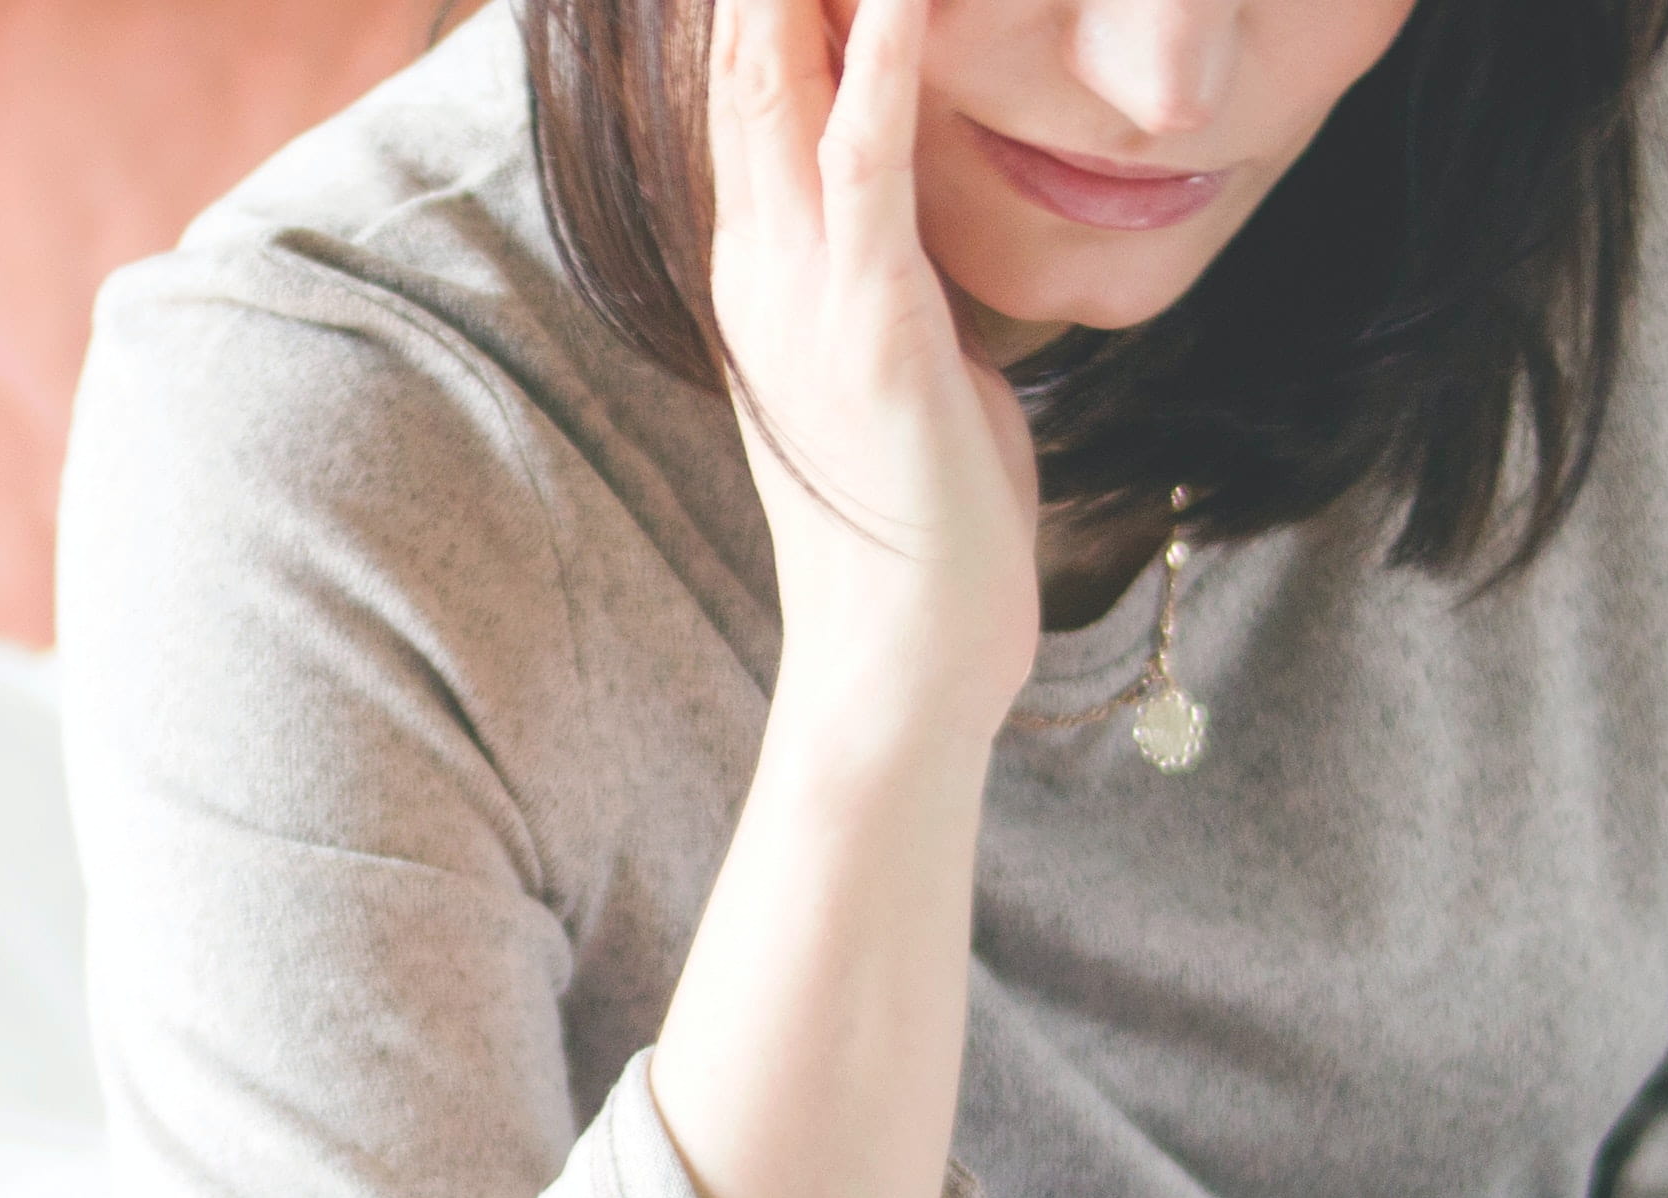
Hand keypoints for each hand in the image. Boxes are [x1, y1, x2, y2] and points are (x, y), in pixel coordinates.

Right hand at [706, 0, 1042, 747]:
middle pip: (741, 57)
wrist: (905, 661)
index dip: (760, 0)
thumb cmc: (925, 519)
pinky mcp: (868, 324)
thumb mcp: (911, 357)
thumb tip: (917, 211)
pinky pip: (865, 164)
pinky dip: (879, 65)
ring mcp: (800, 291)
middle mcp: (758, 261)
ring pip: (784, 86)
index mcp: (767, 264)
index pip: (751, 82)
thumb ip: (896, 266)